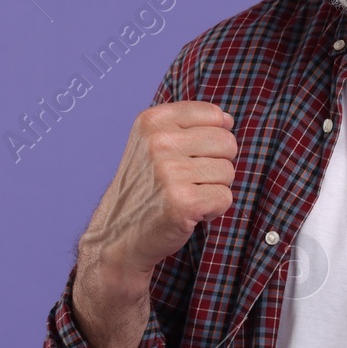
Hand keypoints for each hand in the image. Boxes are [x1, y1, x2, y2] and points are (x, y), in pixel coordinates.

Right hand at [80, 101, 238, 275]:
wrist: (118, 233)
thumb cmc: (146, 186)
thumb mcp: (153, 142)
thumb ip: (189, 124)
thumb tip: (227, 120)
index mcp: (152, 121)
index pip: (214, 115)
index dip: (212, 139)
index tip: (189, 154)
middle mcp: (159, 142)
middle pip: (226, 142)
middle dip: (216, 164)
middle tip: (188, 179)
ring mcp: (169, 172)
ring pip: (228, 171)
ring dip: (213, 188)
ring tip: (185, 195)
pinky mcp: (183, 201)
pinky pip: (225, 197)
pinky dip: (213, 209)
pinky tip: (189, 211)